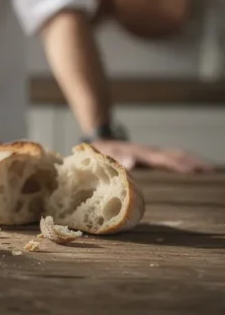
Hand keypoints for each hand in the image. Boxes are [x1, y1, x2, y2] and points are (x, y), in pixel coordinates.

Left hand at [90, 140, 215, 173]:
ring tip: (212, 171)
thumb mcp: (107, 155)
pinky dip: (189, 161)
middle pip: (178, 156)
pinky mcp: (154, 156)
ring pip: (179, 155)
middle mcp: (152, 152)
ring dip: (195, 162)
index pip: (165, 160)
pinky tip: (198, 169)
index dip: (180, 165)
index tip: (195, 171)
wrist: (102, 142)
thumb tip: (131, 163)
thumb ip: (118, 158)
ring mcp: (154, 153)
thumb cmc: (104, 153)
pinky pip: (175, 157)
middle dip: (195, 163)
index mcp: (143, 154)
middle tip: (212, 172)